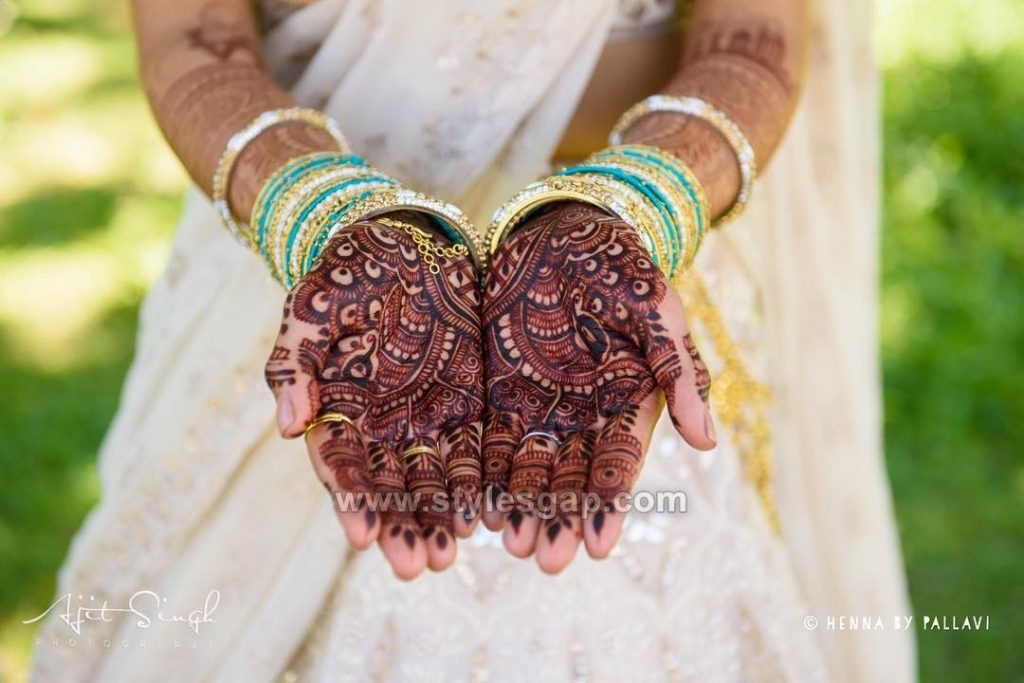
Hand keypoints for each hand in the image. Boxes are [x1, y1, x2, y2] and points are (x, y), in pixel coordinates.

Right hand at [264, 213, 483, 579]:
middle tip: (417, 566)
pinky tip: (491, 511)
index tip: (363, 539)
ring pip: (436, 476)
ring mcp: (428, 412)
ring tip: (453, 554)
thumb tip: (287, 425)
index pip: (344, 467)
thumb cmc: (343, 276)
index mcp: (341, 410)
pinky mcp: (469, 395)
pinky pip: (477, 445)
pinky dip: (482, 478)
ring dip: (444, 516)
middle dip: (405, 526)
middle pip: (393, 486)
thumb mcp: (308, 313)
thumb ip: (292, 367)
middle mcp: (384, 422)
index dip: (353, 503)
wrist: (395, 240)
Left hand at [481, 202, 714, 572]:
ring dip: (521, 506)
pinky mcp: (500, 387)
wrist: (570, 229)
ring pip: (529, 466)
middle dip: (558, 519)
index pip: (617, 465)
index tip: (596, 548)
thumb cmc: (624, 269)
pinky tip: (476, 503)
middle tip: (545, 560)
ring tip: (510, 544)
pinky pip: (490, 437)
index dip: (607, 507)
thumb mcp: (659, 313)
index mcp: (625, 403)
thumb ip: (680, 374)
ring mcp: (540, 403)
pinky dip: (484, 470)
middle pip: (570, 477)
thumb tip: (707, 442)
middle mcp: (583, 414)